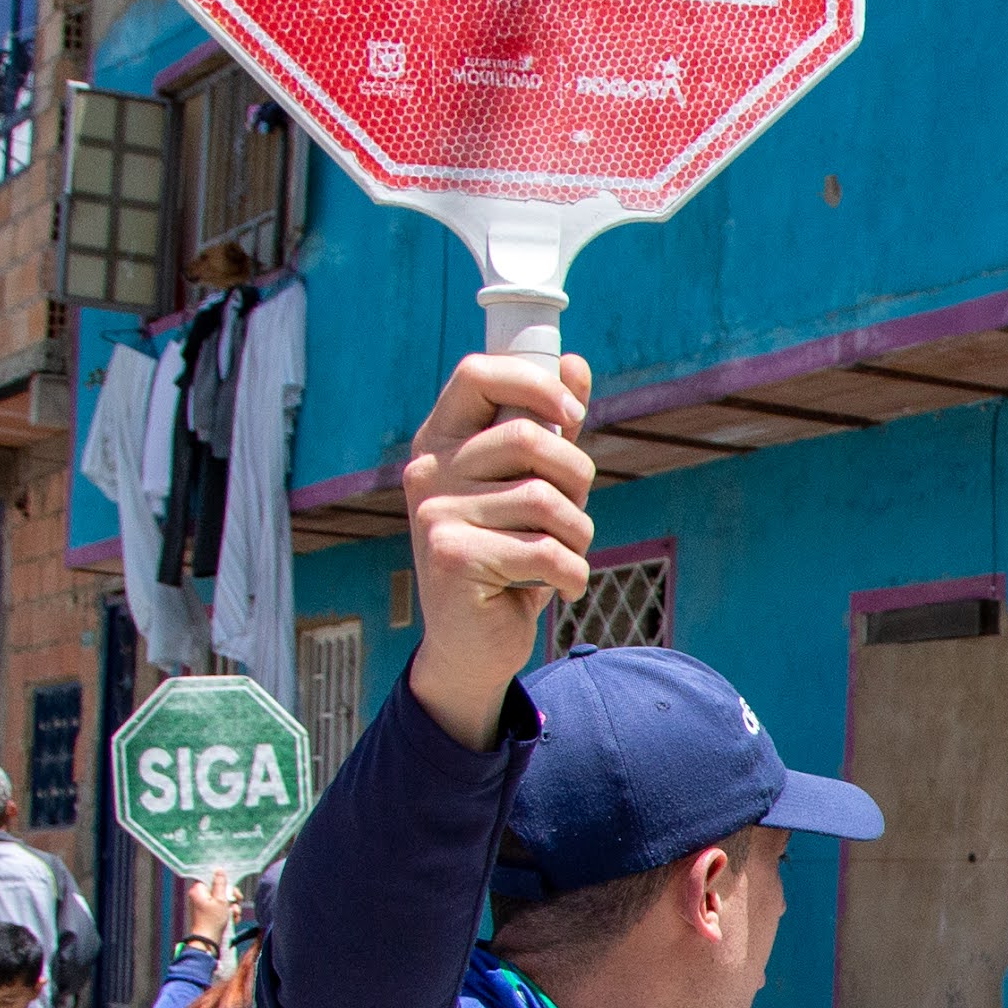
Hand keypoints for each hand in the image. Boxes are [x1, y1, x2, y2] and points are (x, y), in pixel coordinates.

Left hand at [179, 871, 240, 951]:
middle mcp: (199, 896)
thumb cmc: (212, 921)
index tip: (233, 892)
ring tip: (234, 915)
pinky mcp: (208, 913)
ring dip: (232, 907)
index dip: (226, 885)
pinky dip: (228, 913)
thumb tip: (219, 869)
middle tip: (236, 903)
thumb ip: (221, 884)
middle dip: (231, 898)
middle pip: (220, 890)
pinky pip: (221, 908)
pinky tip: (232, 919)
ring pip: (223, 900)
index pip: (214, 879)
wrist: (207, 941)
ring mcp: (204, 905)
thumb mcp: (220, 900)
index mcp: (198, 890)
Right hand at [397, 350, 598, 747]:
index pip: (477, 373)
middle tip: (573, 514)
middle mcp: (429, 471)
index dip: (534, 383)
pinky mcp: (453, 559)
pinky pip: (547, 552)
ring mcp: (436, 515)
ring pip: (547, 501)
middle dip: (577, 477)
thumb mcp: (529, 486)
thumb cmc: (508, 556)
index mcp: (442, 441)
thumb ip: (549, 428)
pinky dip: (573, 574)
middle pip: (529, 438)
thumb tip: (573, 363)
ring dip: (579, 535)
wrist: (472, 644)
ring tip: (561, 557)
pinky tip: (559, 588)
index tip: (570, 414)